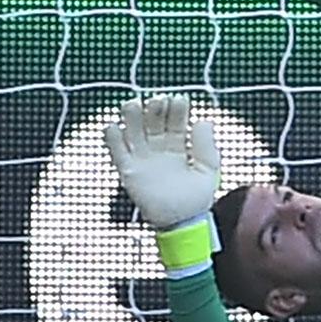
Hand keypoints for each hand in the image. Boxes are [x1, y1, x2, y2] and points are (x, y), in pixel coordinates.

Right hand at [103, 94, 219, 229]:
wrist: (183, 222)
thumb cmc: (198, 196)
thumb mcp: (208, 168)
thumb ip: (206, 145)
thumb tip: (203, 120)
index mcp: (180, 144)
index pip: (176, 120)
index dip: (177, 109)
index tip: (179, 99)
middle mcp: (159, 148)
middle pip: (154, 122)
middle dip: (155, 109)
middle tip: (158, 100)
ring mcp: (143, 158)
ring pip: (134, 132)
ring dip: (131, 117)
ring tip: (132, 104)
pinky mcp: (129, 171)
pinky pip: (118, 153)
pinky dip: (112, 140)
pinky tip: (112, 127)